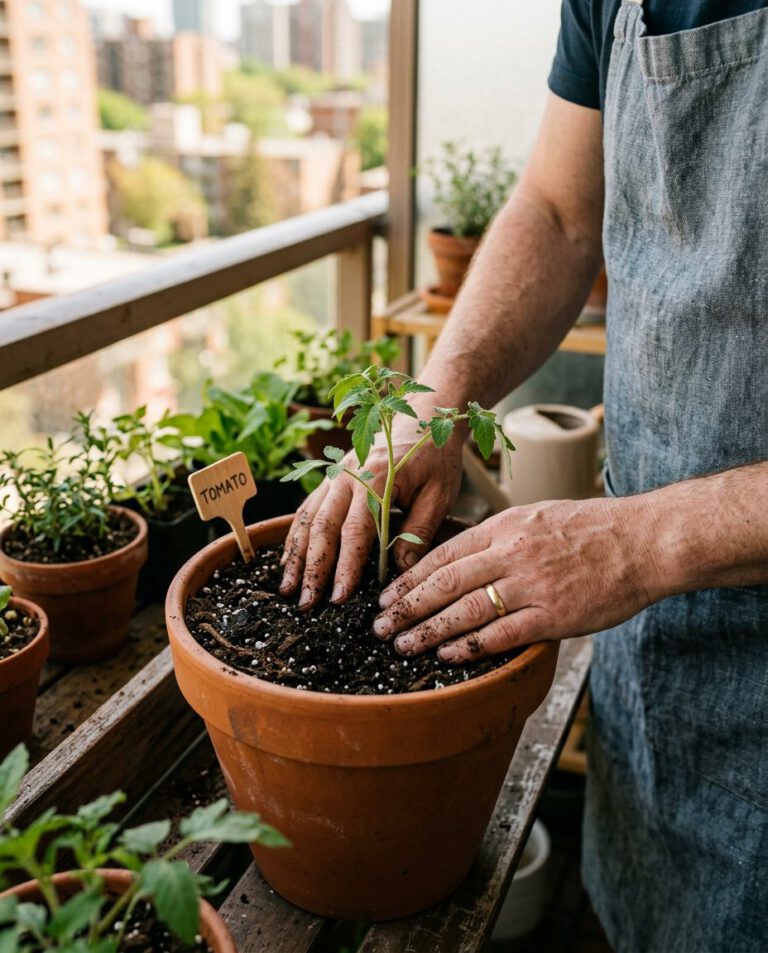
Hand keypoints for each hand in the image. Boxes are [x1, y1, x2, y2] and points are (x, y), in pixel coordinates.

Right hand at [280, 418, 464, 608]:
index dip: (345, 566)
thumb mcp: (439, 494)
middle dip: (313, 569)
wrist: (421, 416)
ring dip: (297, 556)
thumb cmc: (435, 457)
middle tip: (307, 603)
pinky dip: (296, 537)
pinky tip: (289, 561)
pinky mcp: (331, 479)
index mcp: (376, 478)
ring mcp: (335, 476)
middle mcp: (347, 475)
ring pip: (308, 519)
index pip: (355, 530)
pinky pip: (307, 510)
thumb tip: (400, 572)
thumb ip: (419, 530)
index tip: (339, 597)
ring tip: (289, 589)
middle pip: (323, 528)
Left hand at [372, 496, 666, 661]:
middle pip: (445, 582)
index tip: (387, 596)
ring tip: (402, 645)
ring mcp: (532, 585)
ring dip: (429, 631)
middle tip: (380, 626)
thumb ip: (500, 536)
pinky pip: (502, 634)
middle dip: (407, 607)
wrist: (644, 541)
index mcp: (505, 526)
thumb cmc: (593, 528)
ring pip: (466, 611)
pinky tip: (447, 655)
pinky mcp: (555, 615)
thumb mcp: (538, 516)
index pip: (443, 554)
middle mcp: (512, 553)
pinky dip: (470, 647)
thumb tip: (463, 558)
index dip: (410, 578)